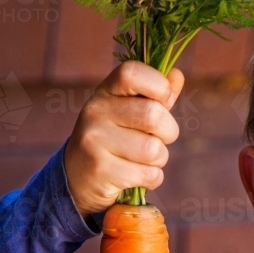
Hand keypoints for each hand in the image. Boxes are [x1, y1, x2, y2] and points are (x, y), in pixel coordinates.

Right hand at [63, 61, 185, 218]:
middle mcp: (95, 112)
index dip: (159, 85)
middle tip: (158, 139)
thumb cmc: (115, 140)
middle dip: (169, 132)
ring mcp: (94, 141)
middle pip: (154, 115)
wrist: (77, 178)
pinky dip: (153, 179)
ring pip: (154, 149)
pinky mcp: (100, 170)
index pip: (132, 73)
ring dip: (159, 159)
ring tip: (143, 160)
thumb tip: (176, 75)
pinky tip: (136, 176)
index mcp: (105, 92)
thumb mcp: (129, 112)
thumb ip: (154, 95)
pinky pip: (149, 174)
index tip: (165, 101)